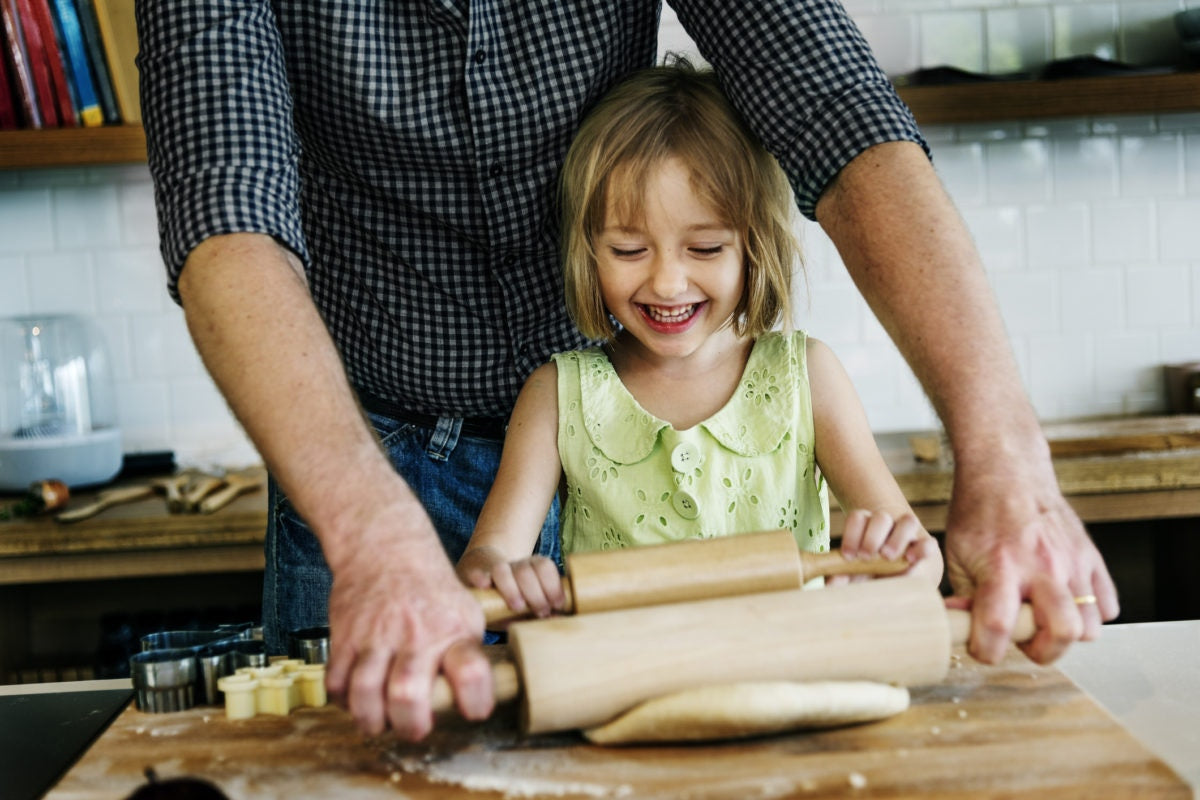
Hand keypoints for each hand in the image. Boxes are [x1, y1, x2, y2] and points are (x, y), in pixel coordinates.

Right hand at [323, 498, 489, 740]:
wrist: (387, 545)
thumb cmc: (431, 588)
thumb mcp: (465, 611)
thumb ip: (467, 653)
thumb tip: (474, 696)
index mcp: (453, 630)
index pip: (471, 670)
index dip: (474, 700)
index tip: (473, 712)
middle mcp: (416, 635)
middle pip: (407, 693)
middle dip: (410, 725)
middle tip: (415, 729)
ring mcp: (377, 635)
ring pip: (365, 692)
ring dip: (370, 719)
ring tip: (379, 722)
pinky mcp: (346, 635)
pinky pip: (336, 680)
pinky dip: (342, 700)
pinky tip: (355, 698)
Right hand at [460, 549, 565, 619]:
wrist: (481, 574)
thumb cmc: (509, 598)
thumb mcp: (527, 605)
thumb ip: (538, 612)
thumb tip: (558, 620)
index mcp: (530, 568)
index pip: (544, 566)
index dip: (553, 585)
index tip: (557, 605)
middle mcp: (512, 565)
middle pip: (526, 571)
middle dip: (536, 593)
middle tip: (541, 611)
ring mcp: (492, 569)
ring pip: (503, 570)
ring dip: (512, 588)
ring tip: (517, 606)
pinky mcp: (474, 573)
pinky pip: (478, 573)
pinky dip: (482, 578)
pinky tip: (485, 586)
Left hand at [832, 509, 943, 585]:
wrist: (905, 576)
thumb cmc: (874, 571)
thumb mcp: (857, 573)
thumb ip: (843, 577)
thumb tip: (831, 584)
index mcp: (867, 526)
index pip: (858, 517)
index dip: (851, 533)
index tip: (848, 556)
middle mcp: (889, 525)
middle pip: (881, 517)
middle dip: (872, 537)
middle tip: (866, 557)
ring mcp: (909, 533)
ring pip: (908, 521)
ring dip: (897, 539)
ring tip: (888, 557)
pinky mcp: (927, 545)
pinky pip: (928, 542)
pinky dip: (922, 549)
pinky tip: (911, 560)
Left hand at [944, 455, 1117, 665]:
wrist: (1007, 471)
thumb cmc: (978, 510)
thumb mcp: (956, 552)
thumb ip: (964, 595)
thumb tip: (962, 627)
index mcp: (1001, 566)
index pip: (998, 626)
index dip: (987, 650)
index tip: (982, 648)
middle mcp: (1042, 567)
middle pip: (1061, 634)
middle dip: (1040, 651)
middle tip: (1023, 639)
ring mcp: (1072, 562)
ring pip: (1090, 626)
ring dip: (1067, 633)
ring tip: (1044, 618)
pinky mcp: (1091, 557)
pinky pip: (1107, 606)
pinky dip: (1090, 613)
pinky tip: (1064, 601)